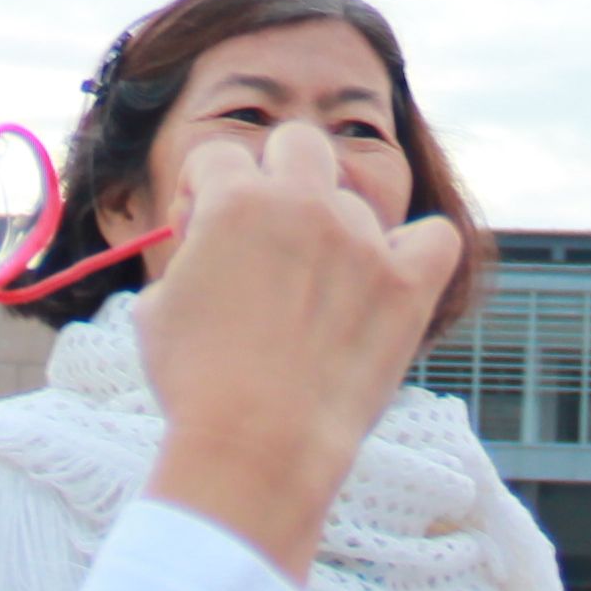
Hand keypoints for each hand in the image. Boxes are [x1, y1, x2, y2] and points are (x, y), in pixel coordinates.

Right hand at [134, 115, 461, 580]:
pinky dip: (416, 253)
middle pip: (298, 143)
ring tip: (315, 297)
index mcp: (236, 199)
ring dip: (335, 234)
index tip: (201, 234)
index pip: (219, 155)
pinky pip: (434, 238)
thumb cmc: (196, 385)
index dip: (202, 194)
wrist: (257, 447)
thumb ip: (189, 254)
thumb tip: (206, 247)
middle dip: (277, 177)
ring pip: (355, 203)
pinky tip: (390, 281)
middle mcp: (305, 204)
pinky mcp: (407, 286)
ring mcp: (363, 242)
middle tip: (266, 237)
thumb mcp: (156, 305)